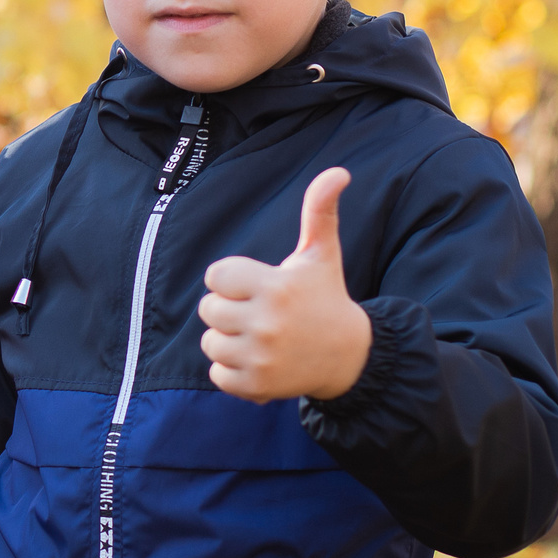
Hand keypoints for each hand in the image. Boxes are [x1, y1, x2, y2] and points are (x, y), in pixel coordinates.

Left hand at [197, 167, 371, 403]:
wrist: (349, 356)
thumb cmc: (326, 297)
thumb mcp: (321, 255)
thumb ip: (319, 212)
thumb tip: (338, 171)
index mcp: (276, 287)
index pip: (216, 276)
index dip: (232, 280)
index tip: (257, 286)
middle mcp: (267, 322)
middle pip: (208, 309)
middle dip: (228, 309)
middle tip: (259, 313)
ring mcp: (261, 357)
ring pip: (209, 342)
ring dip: (228, 340)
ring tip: (260, 337)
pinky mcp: (257, 385)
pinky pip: (216, 374)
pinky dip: (231, 370)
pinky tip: (258, 361)